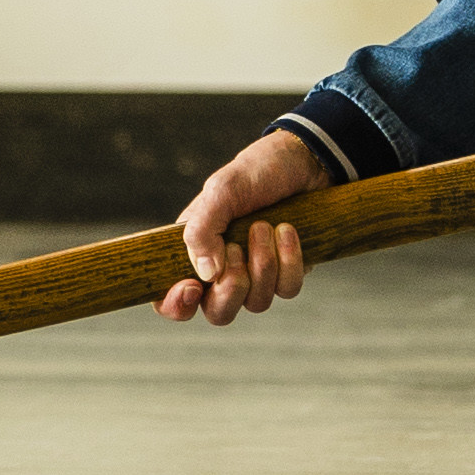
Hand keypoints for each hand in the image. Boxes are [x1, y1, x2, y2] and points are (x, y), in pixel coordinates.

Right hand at [159, 124, 329, 324]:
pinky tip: (287, 230)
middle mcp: (223, 270)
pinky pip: (287, 289)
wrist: (303, 161)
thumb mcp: (221, 191)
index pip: (171, 298)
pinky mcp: (287, 272)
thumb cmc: (255, 172)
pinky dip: (289, 261)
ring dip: (263, 264)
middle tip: (237, 249)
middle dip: (231, 289)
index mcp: (195, 251)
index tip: (192, 288)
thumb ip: (203, 230)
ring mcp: (257, 275)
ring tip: (264, 226)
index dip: (175, 305)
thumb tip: (207, 275)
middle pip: (218, 313)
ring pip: (256, 303)